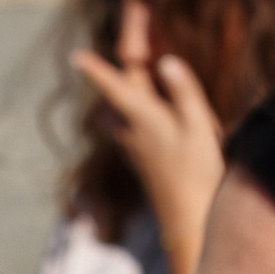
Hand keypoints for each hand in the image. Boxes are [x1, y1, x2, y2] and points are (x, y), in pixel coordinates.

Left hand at [71, 6, 225, 273]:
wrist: (189, 221)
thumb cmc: (198, 171)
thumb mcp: (197, 126)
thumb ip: (183, 90)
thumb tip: (166, 60)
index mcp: (143, 118)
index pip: (115, 86)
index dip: (96, 69)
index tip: (76, 56)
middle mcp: (133, 133)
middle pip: (119, 98)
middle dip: (118, 76)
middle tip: (131, 52)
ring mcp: (137, 151)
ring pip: (122, 117)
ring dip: (126, 98)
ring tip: (139, 80)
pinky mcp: (145, 163)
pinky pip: (134, 131)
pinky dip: (137, 115)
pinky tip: (151, 115)